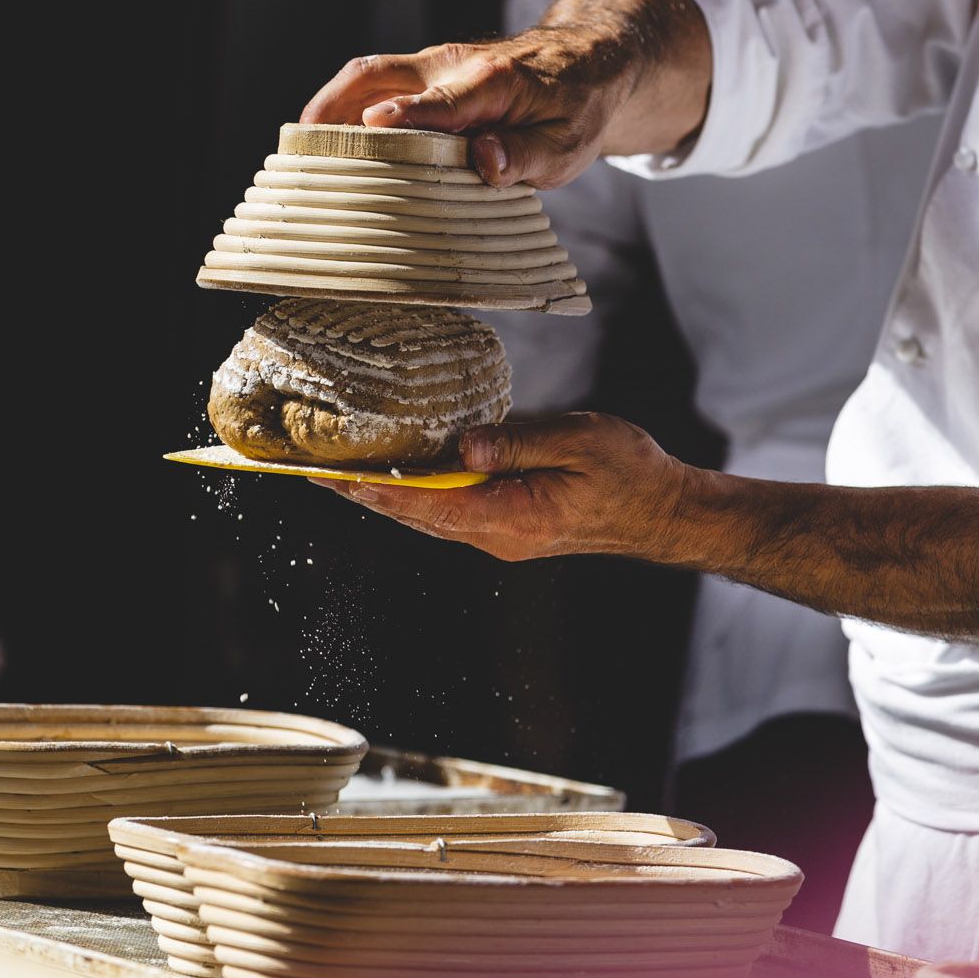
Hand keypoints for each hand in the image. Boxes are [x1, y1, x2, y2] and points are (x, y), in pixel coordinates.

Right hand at [299, 0, 709, 188]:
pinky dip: (343, 106)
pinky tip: (325, 142)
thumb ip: (526, 156)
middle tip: (298, 152)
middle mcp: (452, 66)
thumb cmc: (576, 110)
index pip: (440, 102)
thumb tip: (485, 163)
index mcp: (492, 84)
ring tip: (296, 151)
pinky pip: (374, 82)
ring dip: (327, 106)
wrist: (588, 61)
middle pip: (376, 75)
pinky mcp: (425, 72)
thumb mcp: (567, 148)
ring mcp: (433, 65)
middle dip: (332, 108)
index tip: (372, 128)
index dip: (405, 116)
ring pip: (366, 74)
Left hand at [313, 413, 701, 561]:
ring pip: (430, 516)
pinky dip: (418, 494)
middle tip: (313, 469)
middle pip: (416, 515)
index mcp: (511, 519)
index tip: (330, 476)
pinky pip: (452, 511)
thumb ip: (517, 443)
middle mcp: (498, 536)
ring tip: (341, 471)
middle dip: (365, 493)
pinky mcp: (510, 525)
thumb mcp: (578, 441)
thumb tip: (463, 446)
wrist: (665, 512)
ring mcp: (503, 535)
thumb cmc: (631, 475)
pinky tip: (399, 474)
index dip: (373, 489)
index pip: (426, 504)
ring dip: (387, 495)